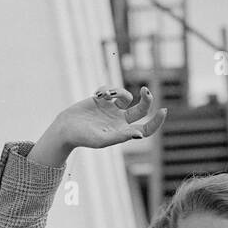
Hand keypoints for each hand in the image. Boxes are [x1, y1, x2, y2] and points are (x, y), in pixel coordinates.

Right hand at [33, 86, 167, 164]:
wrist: (65, 127)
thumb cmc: (83, 137)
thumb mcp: (102, 139)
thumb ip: (121, 136)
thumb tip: (140, 134)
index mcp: (123, 132)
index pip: (145, 129)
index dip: (156, 122)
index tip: (163, 110)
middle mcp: (120, 121)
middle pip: (141, 110)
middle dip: (146, 99)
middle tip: (146, 90)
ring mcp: (111, 109)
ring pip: (126, 96)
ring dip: (119, 92)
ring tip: (105, 94)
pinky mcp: (102, 99)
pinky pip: (112, 89)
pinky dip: (107, 88)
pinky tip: (97, 93)